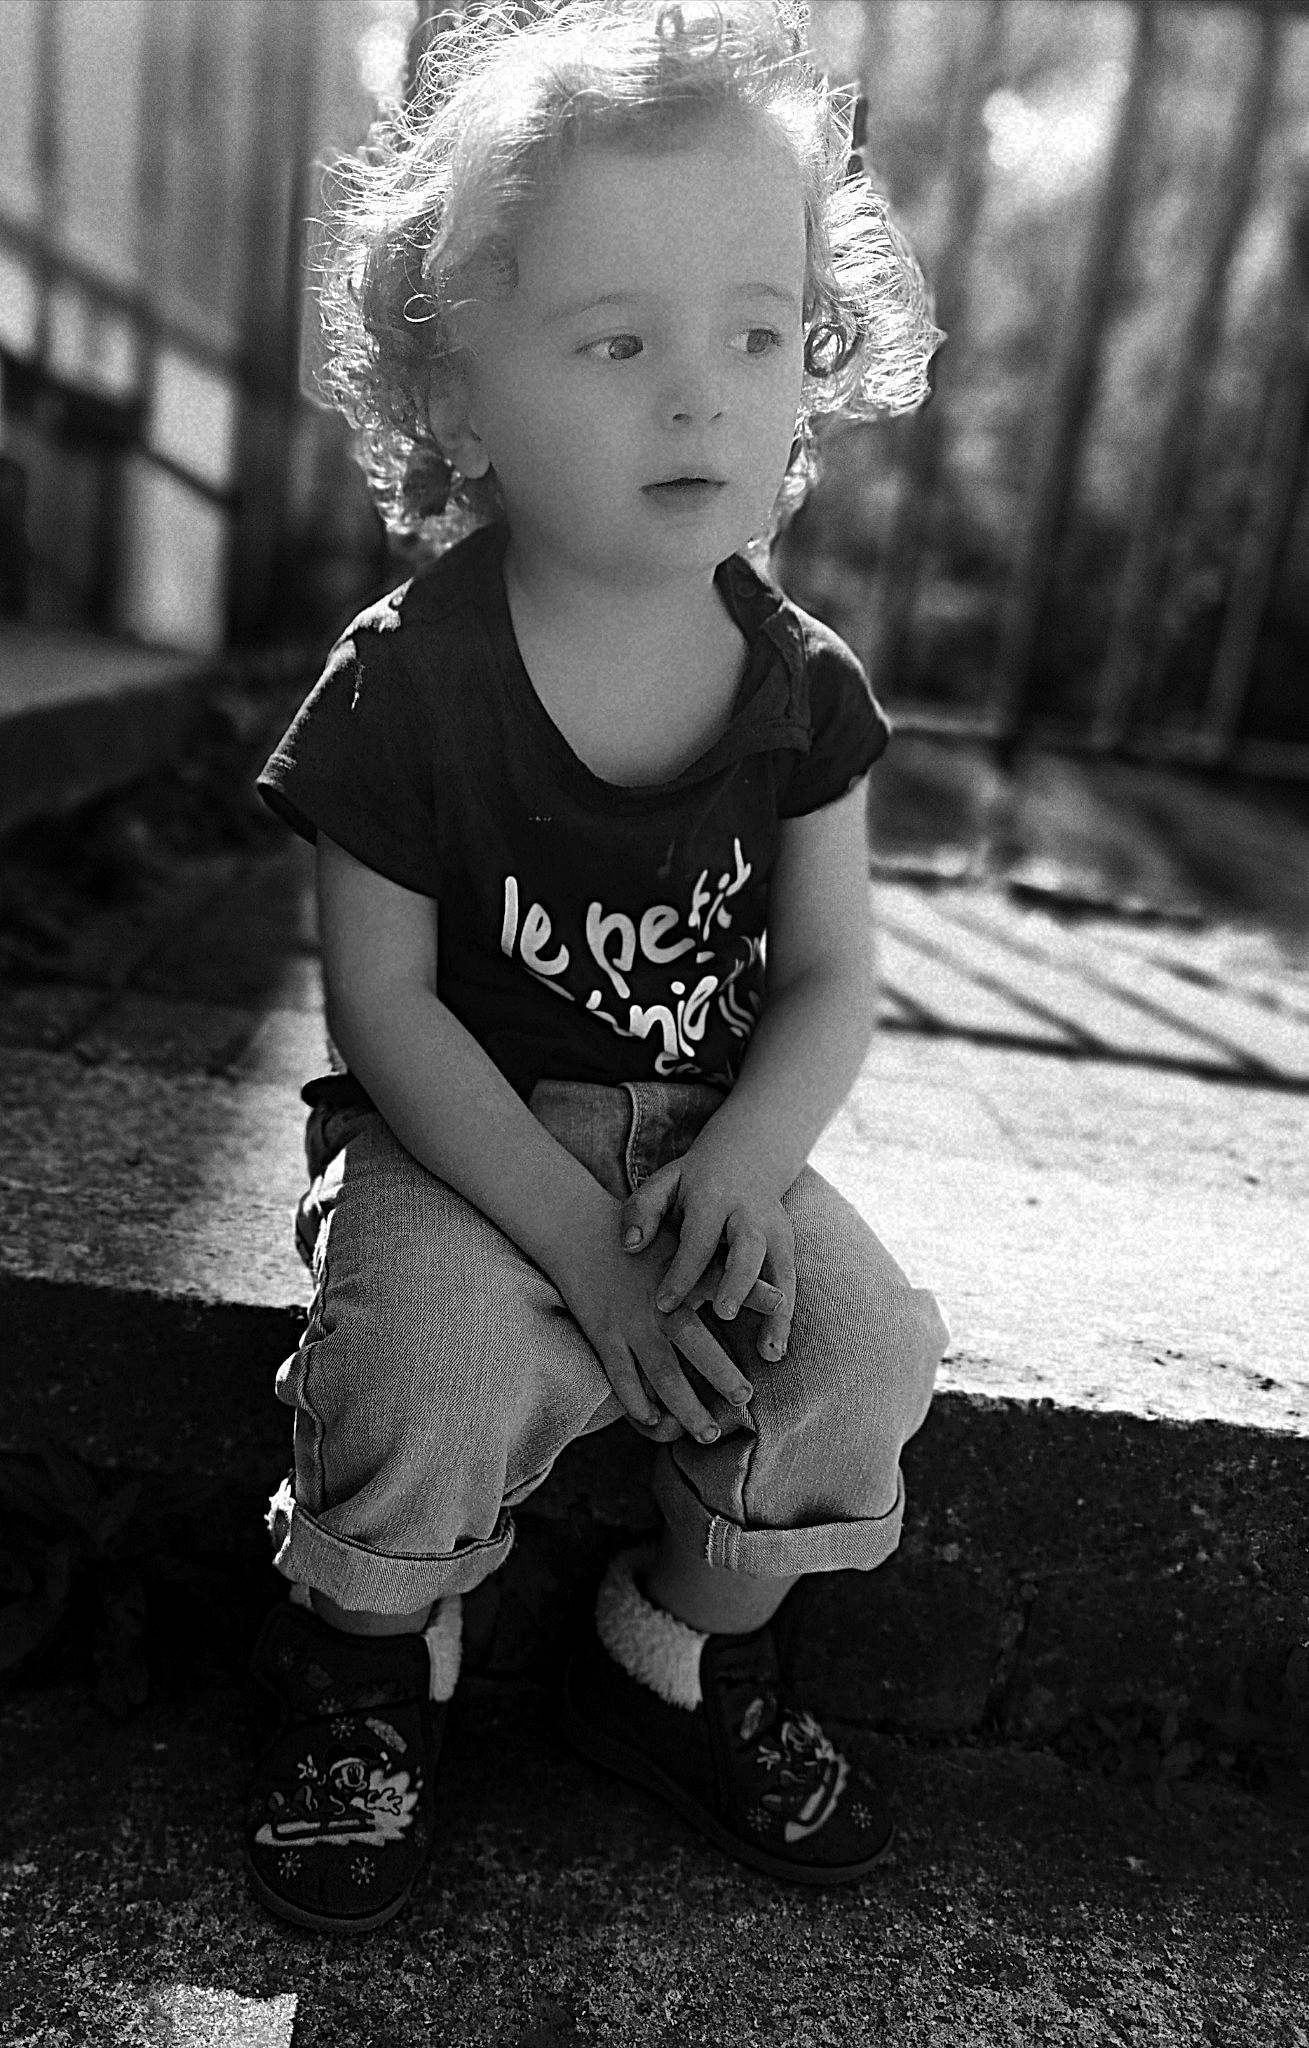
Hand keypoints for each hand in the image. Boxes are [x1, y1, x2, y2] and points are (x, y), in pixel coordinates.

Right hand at [552, 1201, 758, 1444]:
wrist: (578, 1231)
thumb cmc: (647, 1242)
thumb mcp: (687, 1242)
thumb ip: (729, 1268)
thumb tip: (783, 1295)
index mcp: (686, 1273)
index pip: (726, 1283)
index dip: (754, 1293)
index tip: (781, 1303)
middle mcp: (661, 1301)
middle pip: (695, 1343)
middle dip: (721, 1373)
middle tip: (744, 1397)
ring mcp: (631, 1322)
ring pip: (662, 1374)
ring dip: (687, 1407)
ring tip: (710, 1433)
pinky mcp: (604, 1335)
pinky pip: (622, 1377)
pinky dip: (638, 1403)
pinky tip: (654, 1420)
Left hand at [619, 1146, 794, 1363]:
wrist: (745, 1159)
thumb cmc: (692, 1182)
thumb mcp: (664, 1184)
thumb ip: (642, 1210)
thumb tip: (630, 1246)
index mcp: (714, 1197)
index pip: (698, 1237)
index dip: (682, 1271)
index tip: (663, 1305)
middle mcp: (749, 1214)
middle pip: (748, 1247)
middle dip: (737, 1280)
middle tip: (724, 1312)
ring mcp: (774, 1231)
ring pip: (779, 1270)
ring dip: (775, 1310)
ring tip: (768, 1351)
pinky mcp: (787, 1248)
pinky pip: (789, 1284)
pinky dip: (785, 1317)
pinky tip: (775, 1351)